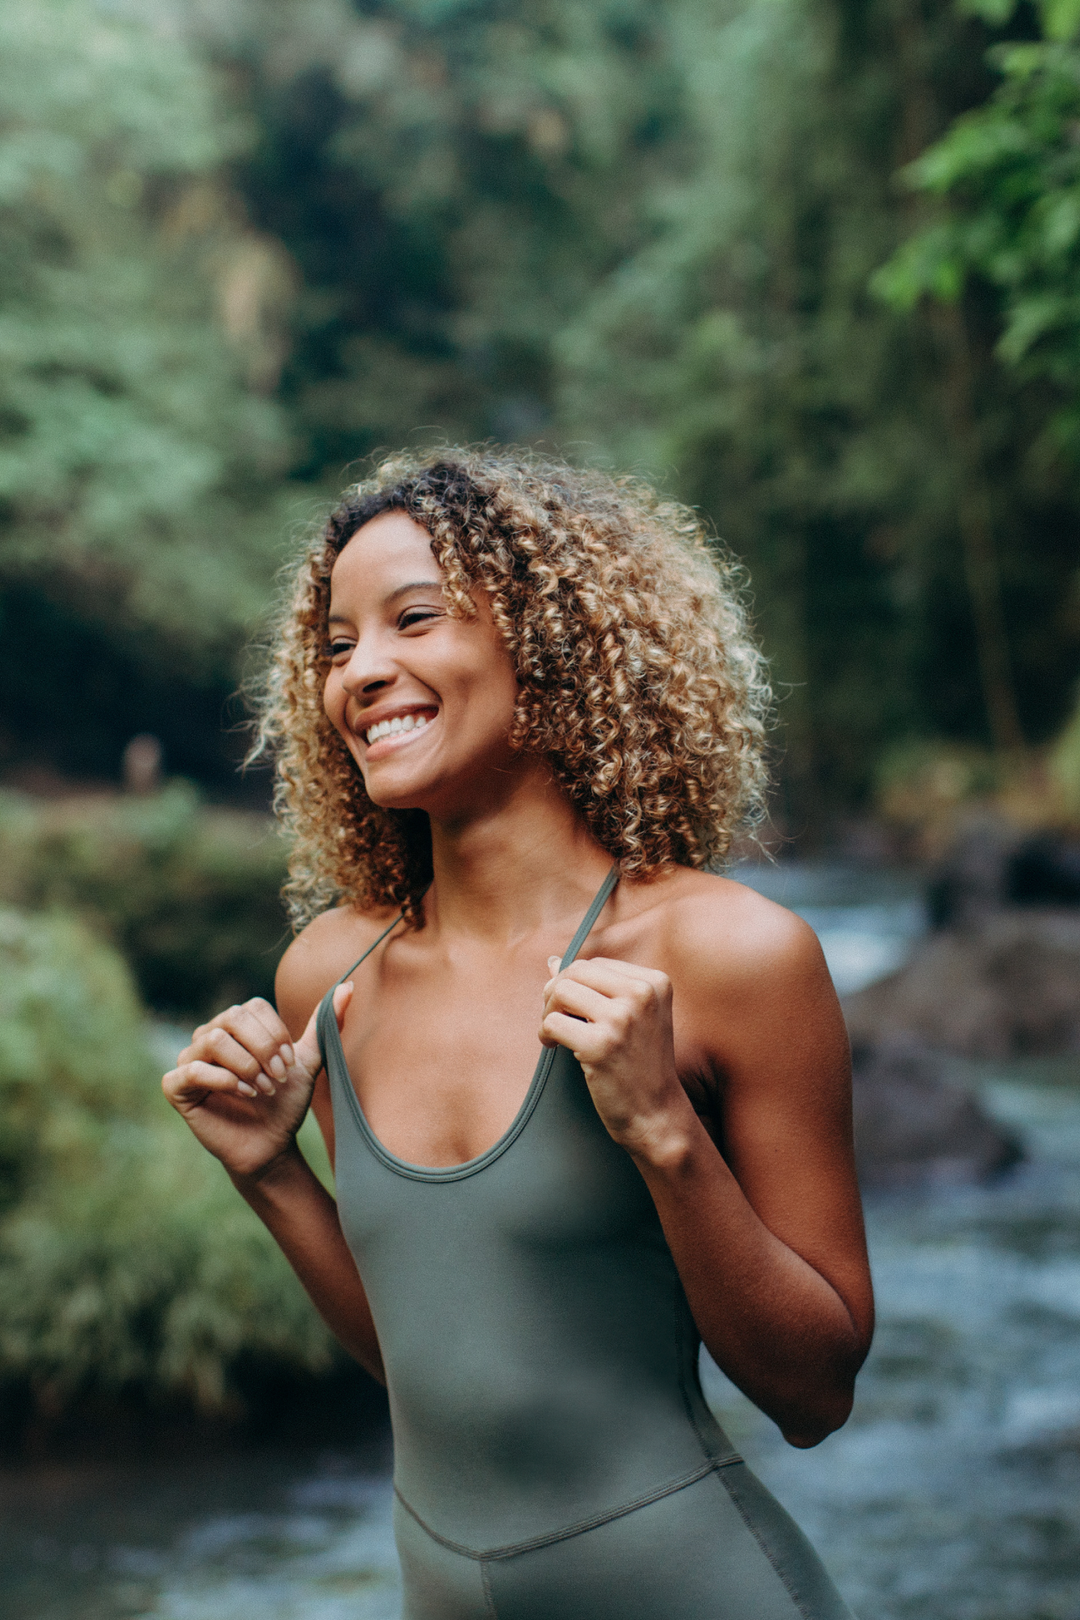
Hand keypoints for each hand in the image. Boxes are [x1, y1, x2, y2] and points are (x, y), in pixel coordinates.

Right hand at [162, 985, 352, 1180]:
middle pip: (233, 1018)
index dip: (276, 1035)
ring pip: (213, 1041)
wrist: (271, 1144)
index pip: (253, 1007)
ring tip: (263, 1089)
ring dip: (247, 1066)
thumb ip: (325, 1023)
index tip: (289, 1064)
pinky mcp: (176, 1087)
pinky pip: (192, 1069)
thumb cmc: (286, 1102)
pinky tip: (244, 1095)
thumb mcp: (308, 1059)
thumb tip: (348, 986)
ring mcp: (189, 1059)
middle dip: (263, 1049)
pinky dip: (224, 1080)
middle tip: (278, 1078)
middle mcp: (209, 1035)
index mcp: (236, 1025)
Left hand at [539, 956, 693, 1159]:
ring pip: (560, 991)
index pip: (594, 963)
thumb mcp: (631, 1018)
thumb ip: (595, 988)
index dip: (573, 984)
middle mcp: (642, 994)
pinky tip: (555, 1047)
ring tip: (556, 1033)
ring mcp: (622, 1018)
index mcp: (654, 982)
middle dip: (556, 992)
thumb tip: (552, 961)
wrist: (657, 1113)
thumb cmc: (641, 1065)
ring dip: (548, 1012)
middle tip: (555, 1017)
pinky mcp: (601, 1045)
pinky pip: (552, 1022)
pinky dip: (545, 1034)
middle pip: (576, 971)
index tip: (572, 1009)